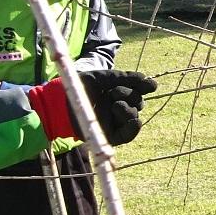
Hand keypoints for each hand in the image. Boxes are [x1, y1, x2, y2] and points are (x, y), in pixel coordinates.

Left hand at [28, 69, 157, 144]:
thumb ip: (127, 79)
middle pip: (137, 103)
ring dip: (129, 107)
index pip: (137, 91)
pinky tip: (130, 116)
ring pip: (135, 115)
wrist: (60, 102)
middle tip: (113, 92)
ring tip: (114, 103)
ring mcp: (115, 122)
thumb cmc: (78, 88)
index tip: (141, 83)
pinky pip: (130, 132)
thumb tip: (155, 85)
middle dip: (130, 95)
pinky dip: (133, 124)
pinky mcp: (112, 135)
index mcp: (116, 94)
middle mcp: (117, 108)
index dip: (139, 86)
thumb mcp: (104, 79)